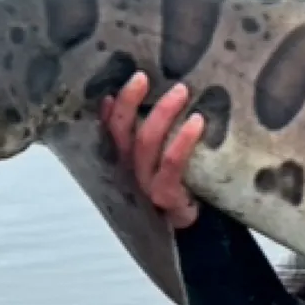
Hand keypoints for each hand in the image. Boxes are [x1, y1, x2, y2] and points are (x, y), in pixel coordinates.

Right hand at [100, 72, 203, 229]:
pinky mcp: (166, 194)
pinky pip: (172, 162)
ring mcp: (147, 184)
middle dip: (130, 101)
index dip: (107, 110)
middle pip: (123, 132)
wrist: (198, 228)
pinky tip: (197, 122)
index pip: (109, 131)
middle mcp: (131, 171)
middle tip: (144, 76)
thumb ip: (159, 137)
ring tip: (181, 91)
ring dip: (162, 113)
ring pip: (146, 142)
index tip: (110, 87)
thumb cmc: (183, 188)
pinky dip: (183, 139)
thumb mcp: (165, 161)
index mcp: (127, 162)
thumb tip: (168, 94)